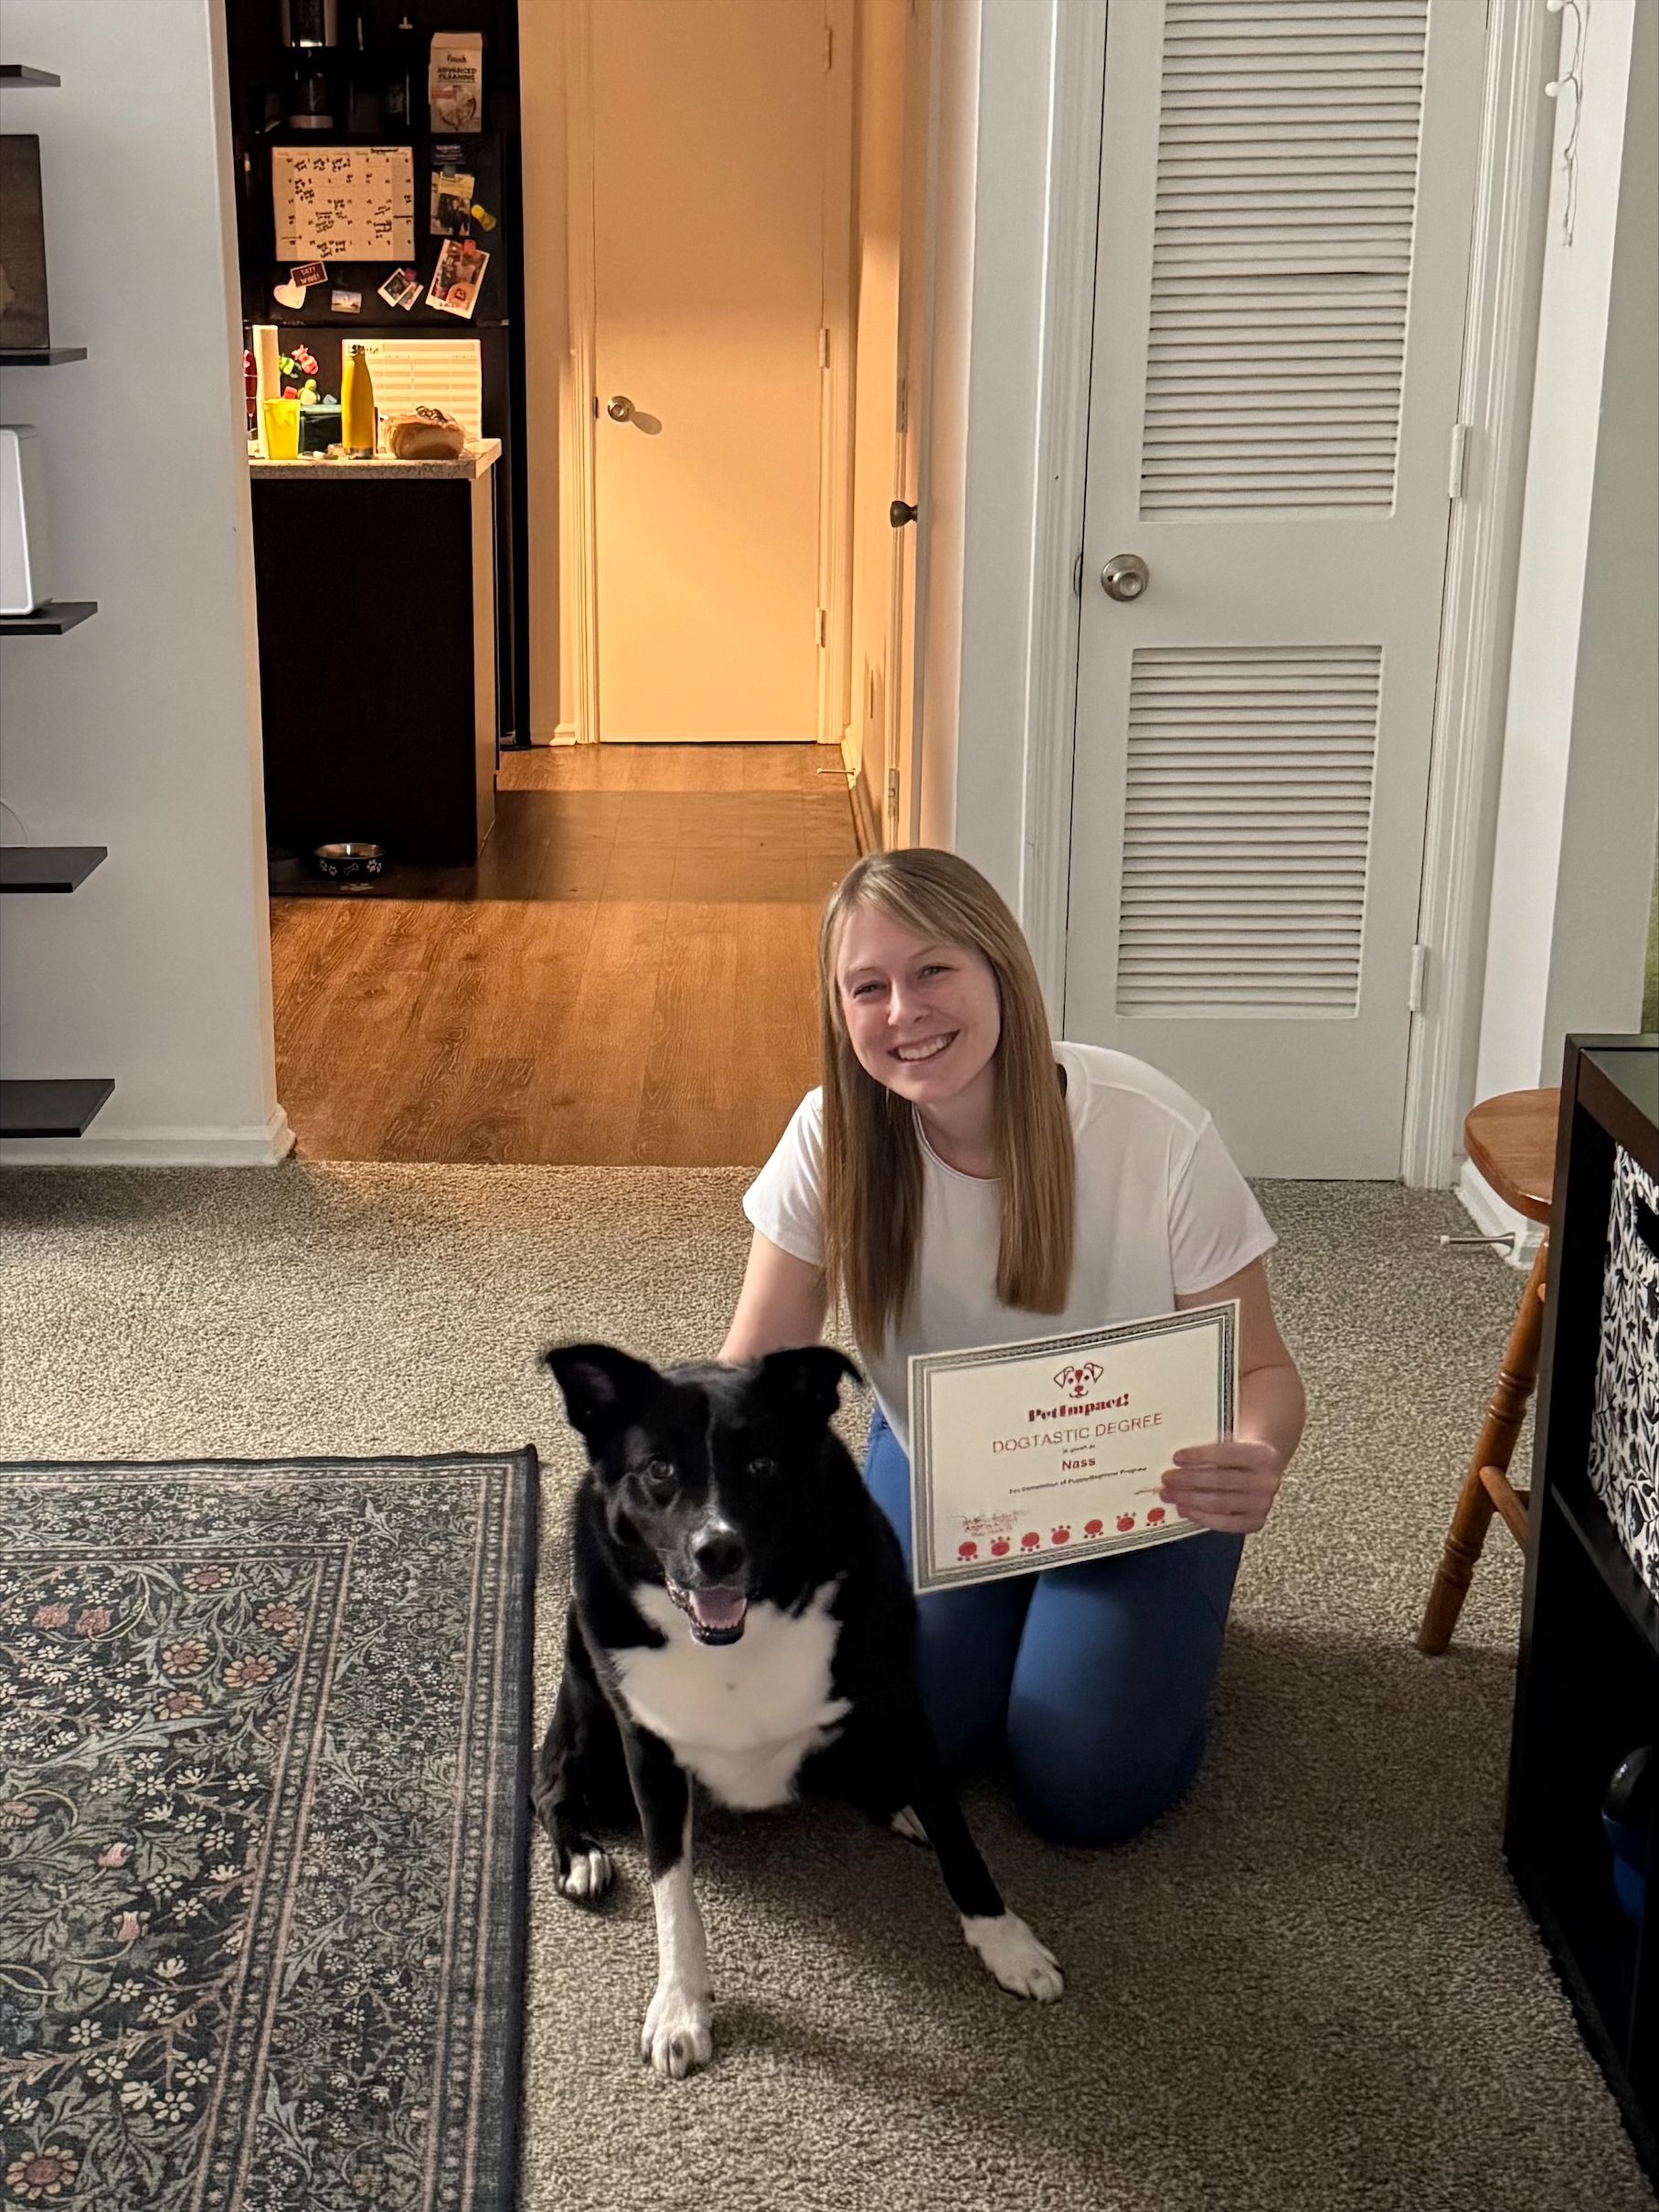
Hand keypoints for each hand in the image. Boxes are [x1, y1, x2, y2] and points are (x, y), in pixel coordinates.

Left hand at [1157, 1436, 1284, 1534]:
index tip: (1176, 1457)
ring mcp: (1263, 1504)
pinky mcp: (1255, 1522)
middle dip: (1189, 1480)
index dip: (1201, 1456)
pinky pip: (1225, 1523)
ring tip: (1169, 1494)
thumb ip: (1210, 1433)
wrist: (1264, 1466)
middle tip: (1166, 1478)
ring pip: (1220, 1503)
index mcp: (1263, 1454)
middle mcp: (1268, 1481)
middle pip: (1221, 1481)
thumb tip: (1176, 1440)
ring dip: (1190, 1499)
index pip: (1228, 1454)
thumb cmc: (1238, 1448)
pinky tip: (1184, 1509)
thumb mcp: (1231, 1434)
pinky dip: (1202, 1517)